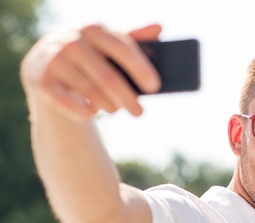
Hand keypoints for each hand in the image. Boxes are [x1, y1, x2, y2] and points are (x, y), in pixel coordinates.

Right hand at [20, 24, 162, 120]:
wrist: (47, 60)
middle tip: (139, 113)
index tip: (154, 87)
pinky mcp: (43, 82)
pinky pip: (72, 105)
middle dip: (127, 99)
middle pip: (108, 78)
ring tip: (115, 109)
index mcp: (94, 30)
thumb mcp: (109, 43)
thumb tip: (160, 27)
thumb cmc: (91, 54)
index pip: (122, 49)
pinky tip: (92, 111)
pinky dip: (87, 112)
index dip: (140, 69)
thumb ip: (134, 37)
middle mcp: (73, 42)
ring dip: (109, 106)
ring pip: (91, 94)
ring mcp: (55, 61)